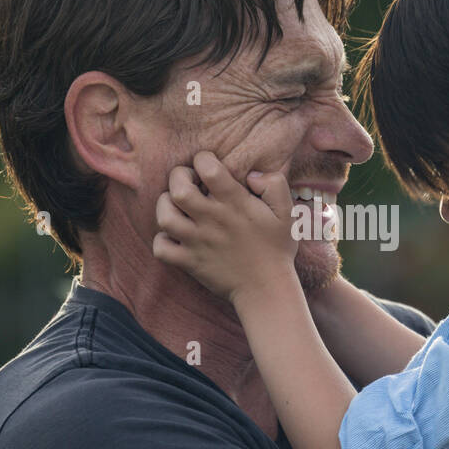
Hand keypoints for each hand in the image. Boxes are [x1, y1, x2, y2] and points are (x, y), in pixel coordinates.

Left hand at [152, 151, 297, 303]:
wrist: (267, 289)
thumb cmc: (277, 248)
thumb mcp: (287, 213)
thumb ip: (274, 185)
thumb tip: (251, 174)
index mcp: (235, 203)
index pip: (207, 167)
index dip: (203, 159)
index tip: (209, 167)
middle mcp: (212, 220)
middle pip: (178, 188)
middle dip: (178, 177)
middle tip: (189, 182)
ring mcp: (197, 242)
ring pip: (164, 216)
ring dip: (165, 205)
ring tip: (177, 205)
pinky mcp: (189, 262)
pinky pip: (161, 248)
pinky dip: (162, 240)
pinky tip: (174, 236)